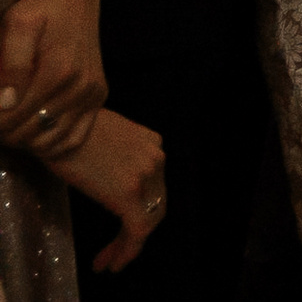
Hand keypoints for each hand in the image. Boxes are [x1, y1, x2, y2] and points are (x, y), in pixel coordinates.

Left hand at [0, 0, 105, 159]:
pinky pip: (73, 139)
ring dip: (23, 139)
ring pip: (47, 141)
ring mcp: (91, 94)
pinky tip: (34, 128)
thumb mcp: (16, 26)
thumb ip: (11, 64)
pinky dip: (50, 143)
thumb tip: (6, 103)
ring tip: (11, 120)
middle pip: (26, 134)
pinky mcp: (98, 97)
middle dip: (3, 130)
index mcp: (58, 71)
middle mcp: (80, 87)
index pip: (10, 119)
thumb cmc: (38, 12)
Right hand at [43, 110, 163, 272]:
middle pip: (155, 204)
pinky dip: (128, 249)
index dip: (140, 210)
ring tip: (109, 262)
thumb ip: (118, 161)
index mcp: (152, 144)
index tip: (121, 228)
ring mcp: (146, 174)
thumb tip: (108, 180)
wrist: (58, 123)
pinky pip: (137, 228)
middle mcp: (156, 157)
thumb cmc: (70, 131)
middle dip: (135, 232)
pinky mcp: (129, 192)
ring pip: (147, 219)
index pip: (154, 186)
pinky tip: (112, 263)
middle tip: (114, 253)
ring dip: (127, 244)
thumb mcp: (106, 142)